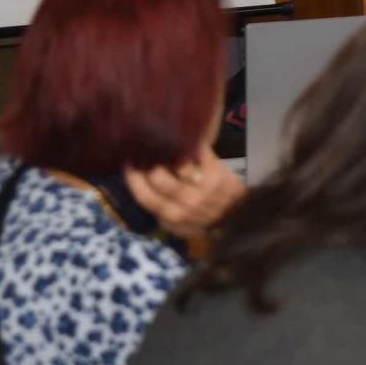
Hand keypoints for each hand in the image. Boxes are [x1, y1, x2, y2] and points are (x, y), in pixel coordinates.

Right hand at [122, 143, 243, 242]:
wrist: (238, 218)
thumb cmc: (205, 222)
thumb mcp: (179, 227)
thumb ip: (161, 212)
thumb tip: (141, 188)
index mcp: (173, 217)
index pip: (145, 197)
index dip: (132, 179)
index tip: (126, 163)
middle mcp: (187, 203)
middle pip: (157, 177)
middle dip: (146, 161)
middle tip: (141, 147)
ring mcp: (204, 187)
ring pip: (176, 164)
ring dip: (165, 150)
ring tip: (158, 140)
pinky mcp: (218, 172)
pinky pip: (198, 152)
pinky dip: (189, 143)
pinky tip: (181, 137)